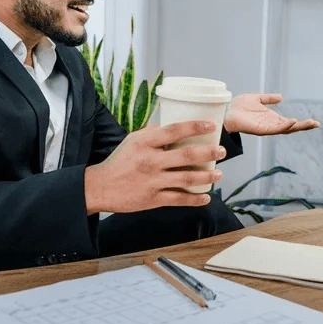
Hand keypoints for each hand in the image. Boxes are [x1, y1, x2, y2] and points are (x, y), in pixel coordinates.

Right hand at [84, 120, 226, 214]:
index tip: (212, 125)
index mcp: (145, 143)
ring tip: (219, 174)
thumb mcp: (132, 141)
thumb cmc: (119, 161)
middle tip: (222, 151)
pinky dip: (195, 199)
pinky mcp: (153, 199)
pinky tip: (206, 197)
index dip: (195, 126)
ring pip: (187, 178)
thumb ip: (153, 132)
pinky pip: (179, 199)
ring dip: (207, 176)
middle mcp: (150, 161)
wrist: (101, 187)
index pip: (174, 130)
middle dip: (209, 153)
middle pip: (186, 155)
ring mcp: (153, 181)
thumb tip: (173, 123)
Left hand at [223, 94, 319, 135]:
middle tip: (316, 124)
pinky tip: (292, 121)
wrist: (226, 112)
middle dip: (304, 126)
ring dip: (298, 126)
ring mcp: (267, 128)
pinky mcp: (261, 129)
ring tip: (310, 123)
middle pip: (291, 127)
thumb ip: (269, 99)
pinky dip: (284, 126)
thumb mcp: (257, 99)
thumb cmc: (238, 107)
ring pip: (286, 129)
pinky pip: (275, 129)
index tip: (314, 122)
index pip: (290, 122)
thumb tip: (281, 97)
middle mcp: (271, 124)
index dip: (302, 123)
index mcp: (272, 118)